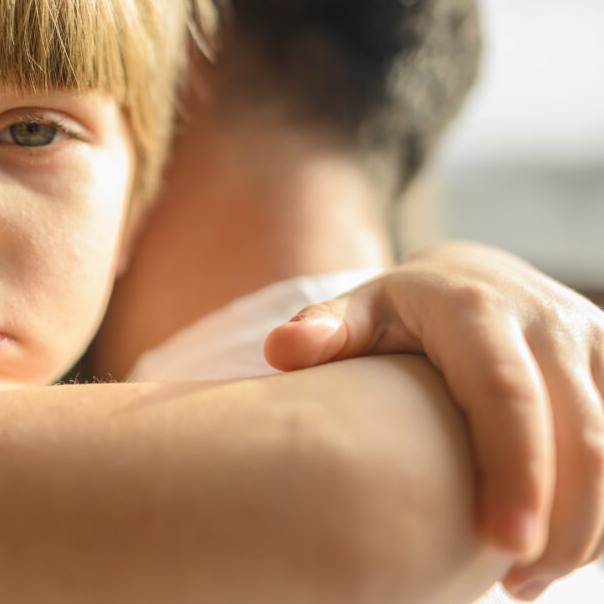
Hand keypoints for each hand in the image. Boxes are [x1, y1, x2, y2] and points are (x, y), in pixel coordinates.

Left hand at [264, 241, 603, 599]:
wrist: (471, 279)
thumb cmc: (400, 314)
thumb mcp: (359, 313)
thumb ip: (325, 331)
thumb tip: (280, 350)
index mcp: (476, 310)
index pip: (507, 396)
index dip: (515, 470)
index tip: (503, 544)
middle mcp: (546, 320)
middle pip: (583, 436)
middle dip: (565, 523)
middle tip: (517, 585)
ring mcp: (592, 341)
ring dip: (590, 526)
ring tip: (530, 579)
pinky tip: (564, 548)